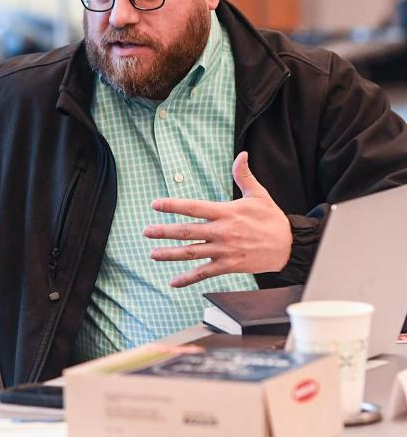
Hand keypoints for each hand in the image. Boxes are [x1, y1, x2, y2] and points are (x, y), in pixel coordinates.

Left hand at [143, 151, 291, 287]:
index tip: (155, 204)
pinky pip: (204, 273)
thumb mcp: (258, 194)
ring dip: (170, 254)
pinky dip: (188, 278)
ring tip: (153, 254)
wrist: (290, 247)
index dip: (173, 205)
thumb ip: (244, 176)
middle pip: (187, 231)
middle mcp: (222, 232)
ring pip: (191, 253)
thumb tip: (242, 154)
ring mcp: (224, 250)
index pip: (194, 207)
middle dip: (164, 231)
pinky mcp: (229, 266)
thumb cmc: (272, 219)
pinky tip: (174, 282)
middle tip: (146, 231)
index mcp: (226, 213)